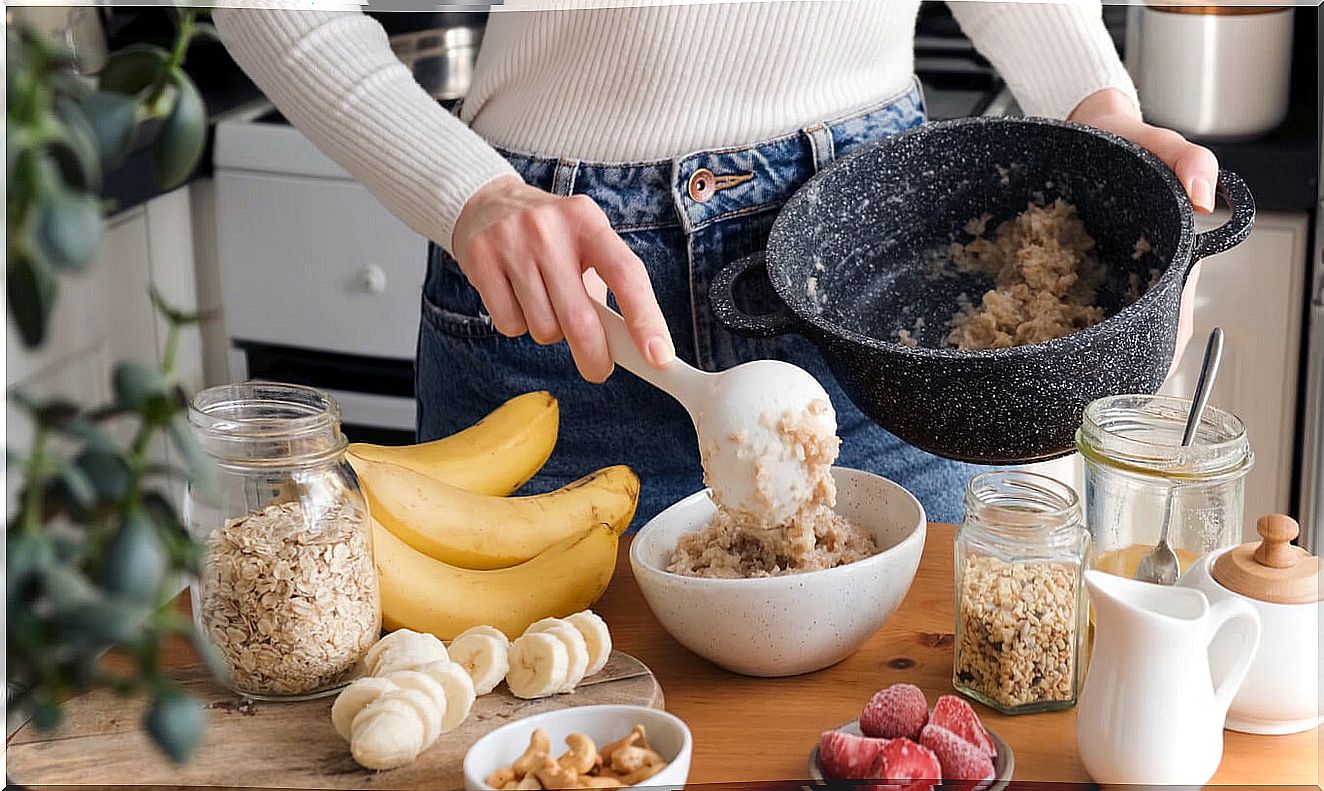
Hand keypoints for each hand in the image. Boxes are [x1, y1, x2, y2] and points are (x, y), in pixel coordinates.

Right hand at [451, 175, 673, 382]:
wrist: (488, 203)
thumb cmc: (551, 236)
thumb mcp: (585, 243)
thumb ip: (607, 287)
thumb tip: (628, 346)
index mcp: (588, 221)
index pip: (626, 274)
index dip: (645, 319)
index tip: (659, 356)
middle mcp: (550, 229)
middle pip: (580, 318)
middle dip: (594, 356)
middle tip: (599, 369)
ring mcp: (512, 243)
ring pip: (544, 328)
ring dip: (550, 332)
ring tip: (544, 302)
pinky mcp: (480, 259)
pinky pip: (510, 325)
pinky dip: (519, 325)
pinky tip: (517, 297)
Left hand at [1069, 88, 1214, 376]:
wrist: (1079, 131)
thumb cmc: (1126, 140)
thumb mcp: (1160, 141)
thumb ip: (1190, 161)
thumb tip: (1207, 200)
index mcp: (1167, 263)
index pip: (1173, 324)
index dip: (1159, 355)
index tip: (1137, 379)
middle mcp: (1133, 279)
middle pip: (1133, 339)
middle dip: (1113, 366)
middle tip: (1085, 391)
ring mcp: (1099, 281)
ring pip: (1094, 330)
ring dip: (1077, 353)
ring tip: (1052, 379)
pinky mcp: (1063, 274)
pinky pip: (1055, 306)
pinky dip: (1042, 324)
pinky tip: (1020, 340)